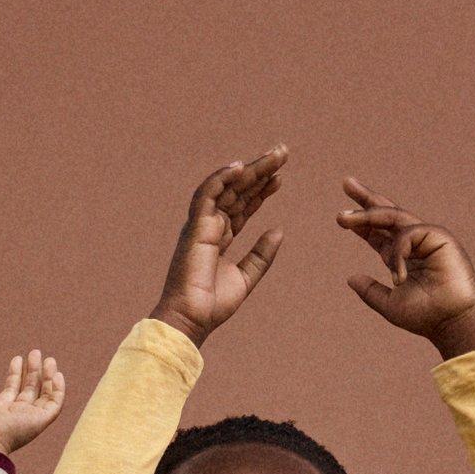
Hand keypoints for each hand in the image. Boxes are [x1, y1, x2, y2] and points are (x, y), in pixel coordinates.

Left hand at [0, 350, 66, 454]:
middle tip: (35, 353)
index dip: (15, 375)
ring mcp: (29, 420)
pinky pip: (55, 405)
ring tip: (47, 357)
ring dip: (47, 376)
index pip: (11, 392)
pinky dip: (59, 390)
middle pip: (30, 392)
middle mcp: (16, 419)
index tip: (18, 359)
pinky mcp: (40, 421)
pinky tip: (57, 373)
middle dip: (33, 372)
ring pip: (44, 396)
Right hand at [151, 150, 288, 344]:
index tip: (281, 178)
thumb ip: (261, 255)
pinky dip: (222, 178)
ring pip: (227, 187)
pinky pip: (207, 194)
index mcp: (220, 238)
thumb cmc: (212, 305)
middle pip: (238, 191)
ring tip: (274, 155)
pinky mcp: (195, 227)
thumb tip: (279, 231)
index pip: (243, 206)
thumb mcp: (245, 278)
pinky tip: (241, 166)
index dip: (261, 191)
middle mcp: (210, 226)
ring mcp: (202, 225)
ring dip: (250, 169)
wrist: (192, 320)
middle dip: (260, 171)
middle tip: (283, 153)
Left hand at [338, 182, 474, 357]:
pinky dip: (398, 253)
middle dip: (366, 198)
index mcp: (403, 257)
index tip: (341, 217)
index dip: (361, 223)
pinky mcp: (438, 235)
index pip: (379, 234)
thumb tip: (350, 278)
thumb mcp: (390, 304)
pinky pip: (408, 234)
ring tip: (343, 219)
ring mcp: (427, 237)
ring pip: (393, 216)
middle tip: (346, 182)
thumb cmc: (426, 317)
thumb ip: (370, 291)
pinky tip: (399, 276)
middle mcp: (415, 243)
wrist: (452, 322)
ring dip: (367, 214)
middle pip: (387, 214)